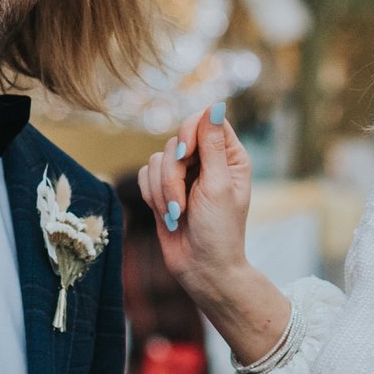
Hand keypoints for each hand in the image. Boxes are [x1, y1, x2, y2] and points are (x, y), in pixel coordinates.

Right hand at [136, 105, 253, 302]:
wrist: (201, 269)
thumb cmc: (219, 231)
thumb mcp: (218, 186)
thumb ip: (212, 145)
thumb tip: (216, 104)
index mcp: (229, 156)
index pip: (204, 121)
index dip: (189, 133)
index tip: (186, 155)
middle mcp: (206, 161)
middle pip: (175, 141)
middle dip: (173, 175)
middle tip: (183, 205)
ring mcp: (184, 175)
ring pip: (157, 159)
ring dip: (163, 191)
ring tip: (177, 215)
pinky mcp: (164, 188)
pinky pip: (144, 175)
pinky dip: (152, 195)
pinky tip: (166, 215)